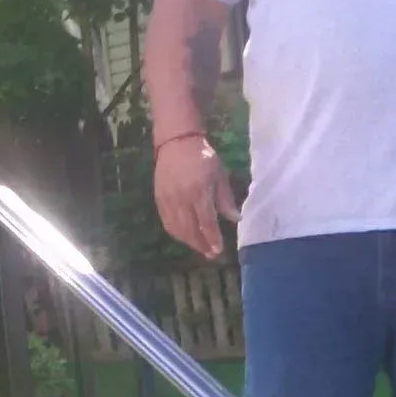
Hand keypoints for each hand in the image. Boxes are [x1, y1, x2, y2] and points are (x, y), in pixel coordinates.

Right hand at [153, 136, 239, 260]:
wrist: (176, 142)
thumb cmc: (203, 157)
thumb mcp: (219, 175)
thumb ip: (225, 199)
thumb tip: (236, 219)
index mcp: (199, 191)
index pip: (206, 222)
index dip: (212, 239)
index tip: (218, 250)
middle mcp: (182, 198)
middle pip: (191, 230)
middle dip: (201, 245)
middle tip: (211, 254)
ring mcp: (168, 200)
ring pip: (177, 229)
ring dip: (189, 242)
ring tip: (200, 247)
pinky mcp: (159, 199)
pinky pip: (167, 222)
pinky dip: (176, 233)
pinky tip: (186, 237)